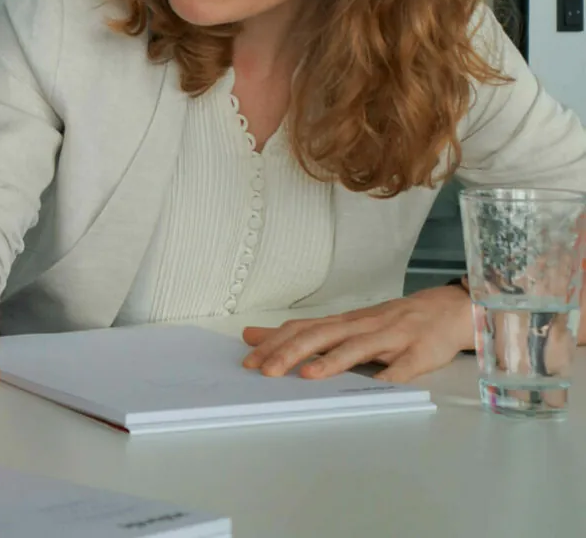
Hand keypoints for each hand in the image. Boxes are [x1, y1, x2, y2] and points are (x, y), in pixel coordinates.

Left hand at [240, 286, 474, 381]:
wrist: (447, 309)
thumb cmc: (390, 321)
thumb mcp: (344, 323)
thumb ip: (302, 332)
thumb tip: (253, 336)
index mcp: (343, 322)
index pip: (301, 329)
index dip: (274, 343)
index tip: (249, 360)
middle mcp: (362, 326)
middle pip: (322, 336)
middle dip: (291, 353)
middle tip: (266, 372)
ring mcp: (391, 337)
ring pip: (358, 347)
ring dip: (332, 361)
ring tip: (307, 375)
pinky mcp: (419, 352)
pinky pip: (403, 366)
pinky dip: (389, 376)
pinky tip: (375, 388)